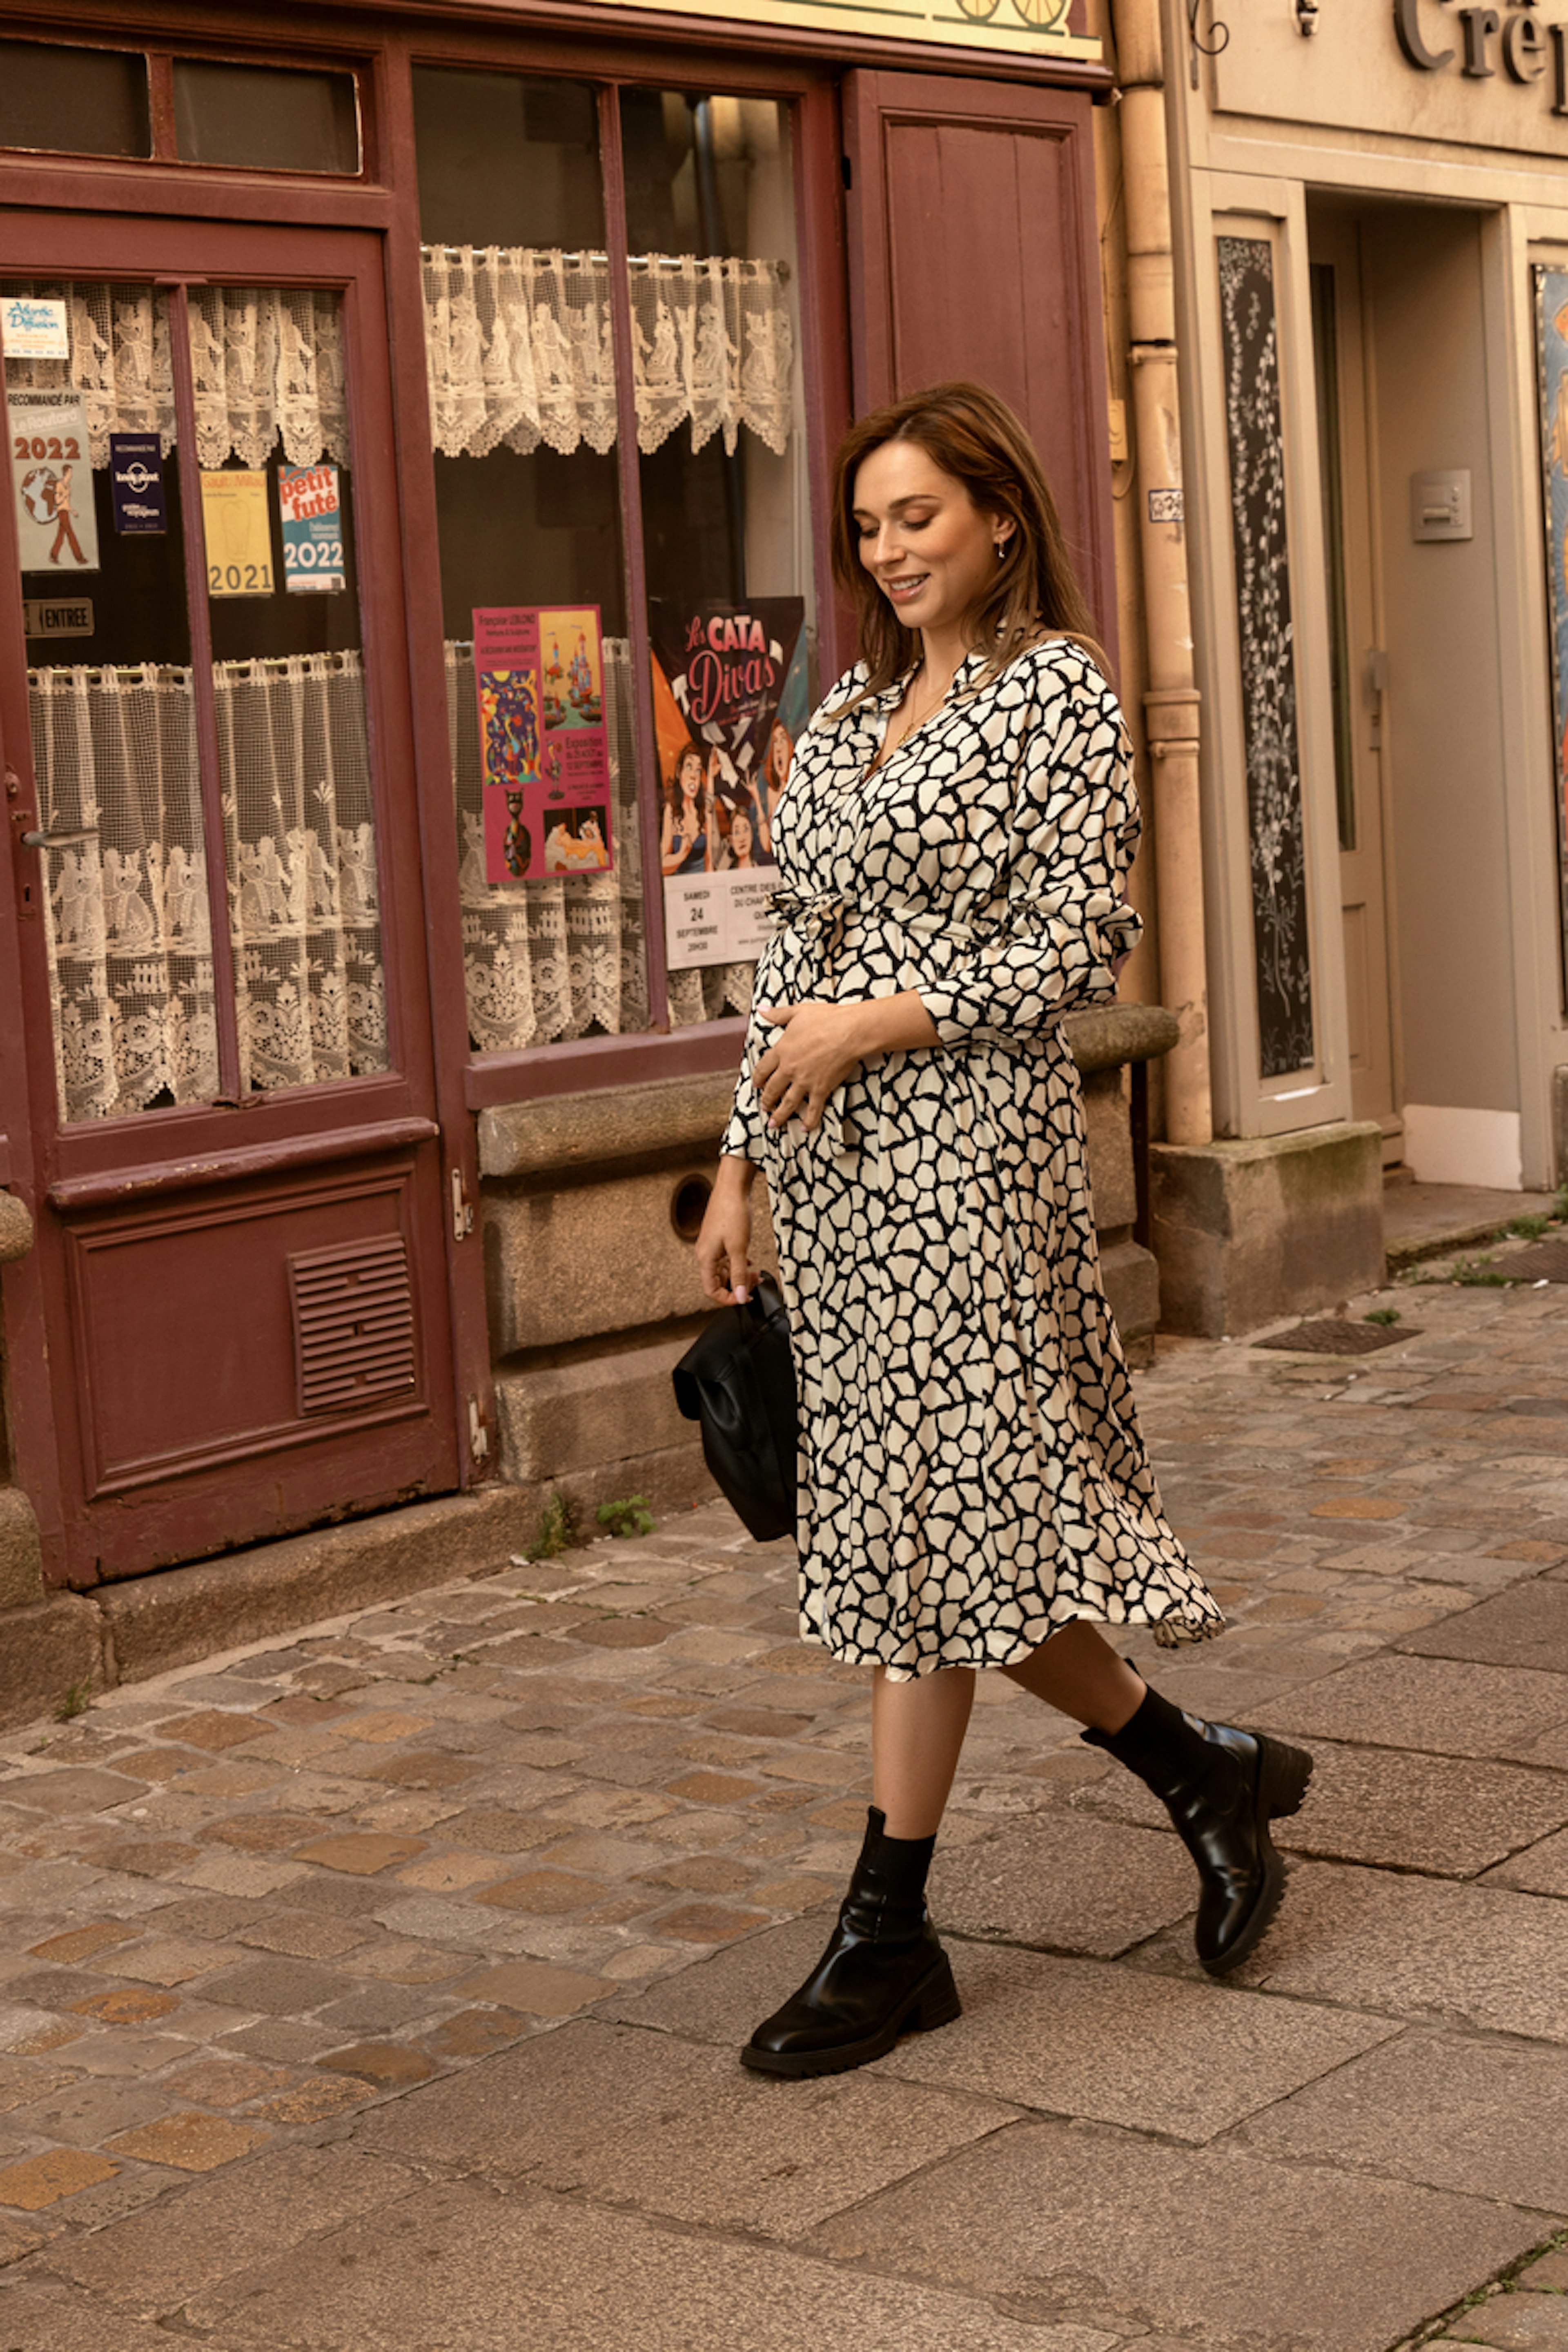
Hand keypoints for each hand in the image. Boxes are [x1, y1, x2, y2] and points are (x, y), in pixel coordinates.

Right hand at [696, 1159, 758, 1304]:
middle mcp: (705, 1254)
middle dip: (737, 1285)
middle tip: (754, 1282)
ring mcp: (711, 1246)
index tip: (745, 1298)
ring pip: (723, 1270)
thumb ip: (739, 1274)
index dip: (728, 1298)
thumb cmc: (732, 1213)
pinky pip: (726, 1259)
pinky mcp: (718, 1239)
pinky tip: (748, 1262)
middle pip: (718, 1281)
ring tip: (755, 1272)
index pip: (711, 1290)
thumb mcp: (739, 1248)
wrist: (732, 1188)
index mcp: (706, 1258)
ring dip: (739, 1274)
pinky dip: (738, 1264)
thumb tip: (741, 1296)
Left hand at [753, 1000, 873, 1132]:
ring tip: (774, 1124)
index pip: (763, 1068)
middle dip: (766, 1099)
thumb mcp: (798, 1012)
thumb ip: (778, 1014)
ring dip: (779, 1115)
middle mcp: (789, 1069)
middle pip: (772, 1089)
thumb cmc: (826, 1019)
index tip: (757, 1083)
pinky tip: (806, 1129)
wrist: (849, 1031)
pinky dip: (809, 1121)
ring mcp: (804, 1081)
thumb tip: (761, 1010)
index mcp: (781, 1050)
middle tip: (764, 1106)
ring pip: (787, 1103)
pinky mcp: (821, 1089)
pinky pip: (813, 1109)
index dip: (758, 1078)